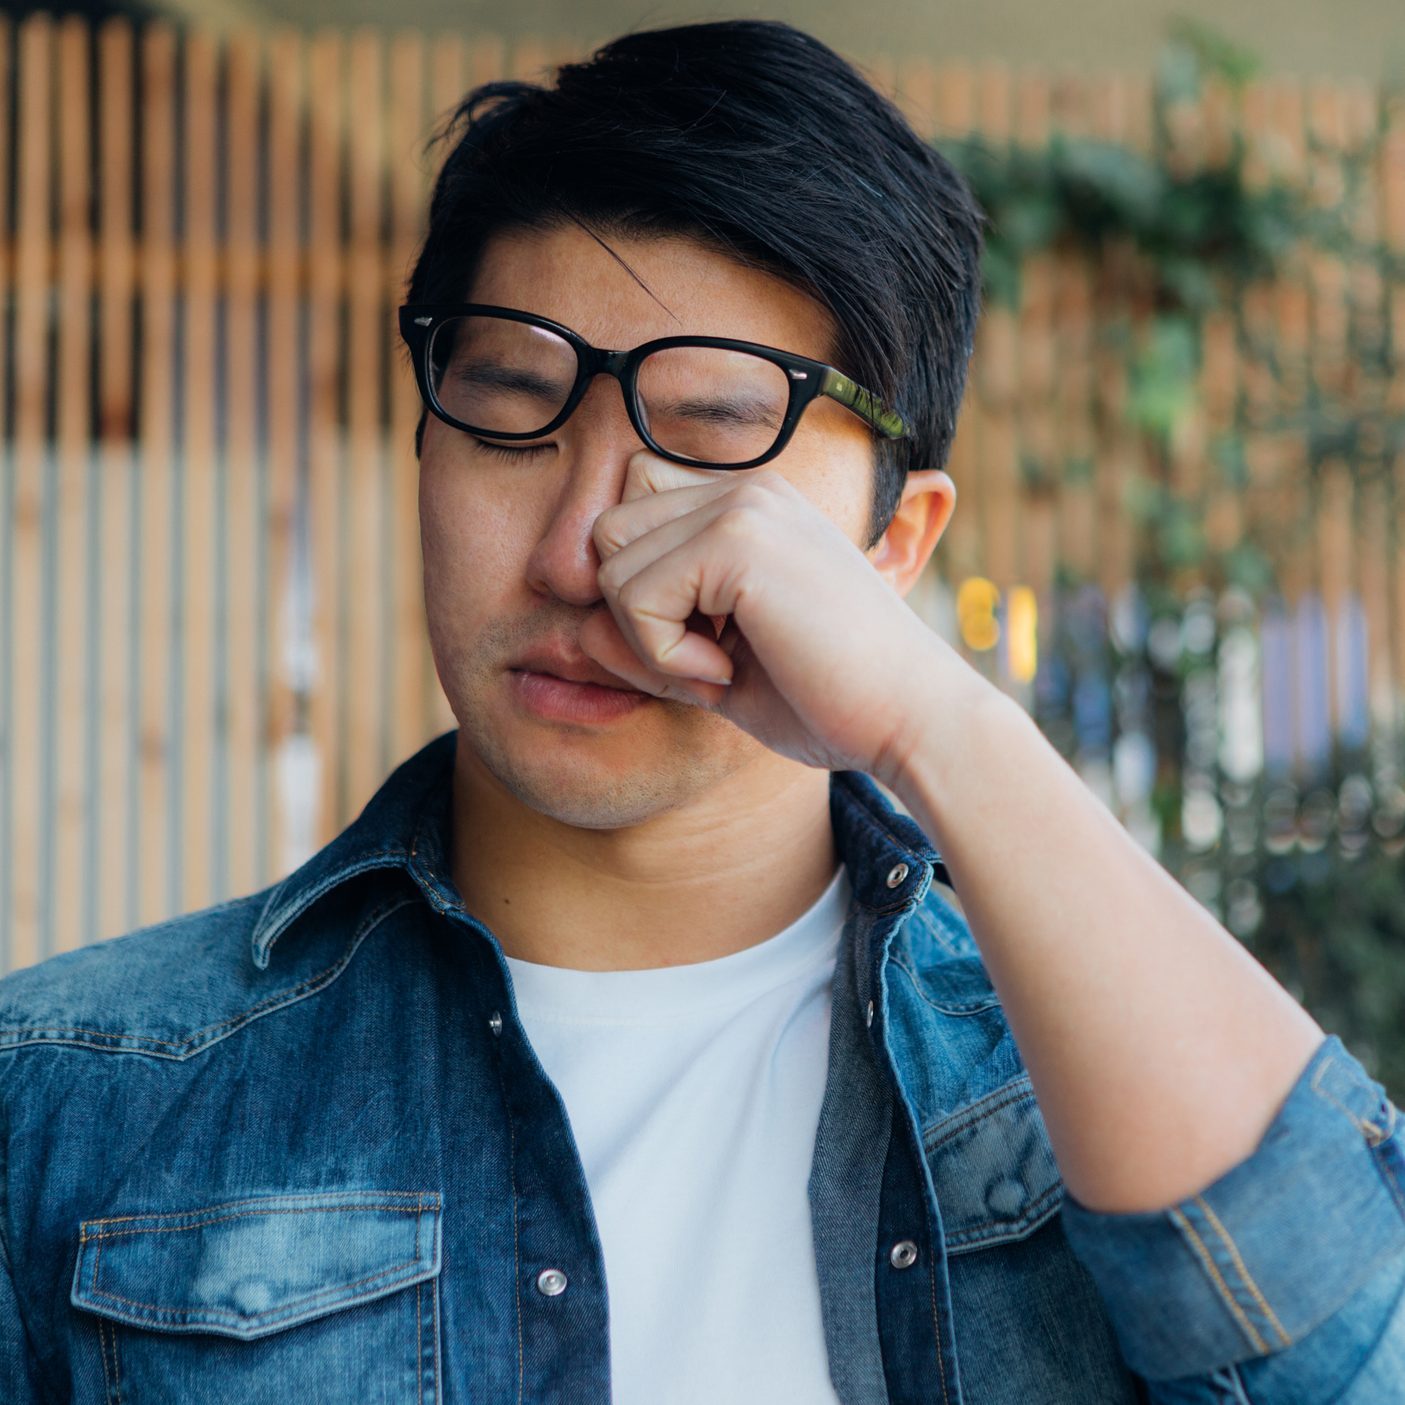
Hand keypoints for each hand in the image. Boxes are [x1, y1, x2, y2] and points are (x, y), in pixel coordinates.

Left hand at [579, 449, 955, 780]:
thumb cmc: (829, 700)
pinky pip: (633, 598)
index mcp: (751, 504)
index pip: (633, 520)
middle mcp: (746, 488)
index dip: (643, 595)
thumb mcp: (717, 669)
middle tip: (705, 664)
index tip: (704, 650)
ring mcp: (744, 505)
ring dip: (648, 639)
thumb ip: (649, 642)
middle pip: (608, 534)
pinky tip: (728, 671)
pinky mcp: (739, 539)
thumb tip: (578, 630)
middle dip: (634, 615)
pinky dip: (664, 655)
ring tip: (723, 667)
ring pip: (610, 564)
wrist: (912, 720)